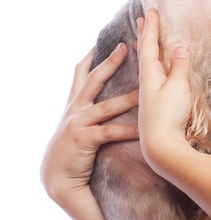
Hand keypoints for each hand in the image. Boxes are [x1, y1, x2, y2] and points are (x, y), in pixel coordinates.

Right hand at [40, 43, 138, 205]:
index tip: (101, 40)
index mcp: (74, 103)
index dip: (90, 56)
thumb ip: (88, 111)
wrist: (56, 178)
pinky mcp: (84, 140)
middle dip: (109, 62)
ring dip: (127, 98)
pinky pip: (109, 132)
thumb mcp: (75, 125)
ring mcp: (78, 123)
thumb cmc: (71, 151)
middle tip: (124, 47)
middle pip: (93, 80)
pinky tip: (141, 128)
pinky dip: (127, 129)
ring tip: (144, 90)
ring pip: (106, 106)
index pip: (81, 73)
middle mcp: (75, 109)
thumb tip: (105, 101)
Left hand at [136, 10, 192, 171]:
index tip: (151, 11)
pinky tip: (151, 72)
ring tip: (141, 40)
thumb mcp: (178, 87)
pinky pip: (149, 77)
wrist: (160, 147)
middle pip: (143, 52)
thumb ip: (179, 66)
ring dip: (144, 50)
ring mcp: (148, 94)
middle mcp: (145, 81)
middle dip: (144, 34)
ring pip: (145, 65)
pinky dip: (149, 67)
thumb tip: (180, 47)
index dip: (151, 27)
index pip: (150, 44)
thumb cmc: (169, 116)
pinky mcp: (152, 105)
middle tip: (142, 19)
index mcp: (149, 73)